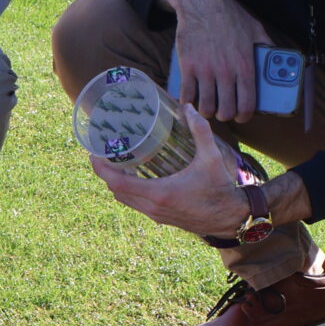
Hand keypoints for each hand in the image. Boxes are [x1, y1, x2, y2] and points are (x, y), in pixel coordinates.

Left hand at [90, 105, 252, 238]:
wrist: (231, 218)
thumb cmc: (220, 189)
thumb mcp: (210, 157)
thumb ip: (200, 131)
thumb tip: (189, 108)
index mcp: (159, 193)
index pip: (117, 183)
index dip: (101, 169)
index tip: (93, 153)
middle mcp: (153, 207)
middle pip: (116, 192)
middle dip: (105, 174)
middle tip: (102, 154)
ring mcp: (156, 215)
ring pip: (125, 200)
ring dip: (117, 184)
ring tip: (116, 163)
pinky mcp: (162, 218)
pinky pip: (136, 205)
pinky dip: (129, 192)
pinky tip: (136, 177)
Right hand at [160, 0, 269, 122]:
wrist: (202, 3)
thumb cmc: (230, 17)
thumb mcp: (256, 31)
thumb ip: (267, 49)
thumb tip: (278, 62)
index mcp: (246, 66)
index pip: (247, 105)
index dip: (244, 116)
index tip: (241, 116)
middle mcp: (226, 72)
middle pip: (225, 111)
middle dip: (224, 115)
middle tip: (222, 110)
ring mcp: (205, 71)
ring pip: (205, 107)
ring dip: (206, 110)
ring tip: (207, 105)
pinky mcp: (188, 67)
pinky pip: (186, 95)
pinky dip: (187, 101)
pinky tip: (189, 99)